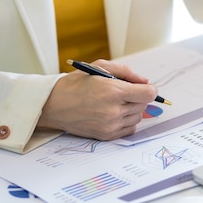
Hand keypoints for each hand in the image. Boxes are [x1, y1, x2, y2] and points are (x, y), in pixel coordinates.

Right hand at [37, 60, 158, 139]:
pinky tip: (114, 113)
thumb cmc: (75, 84)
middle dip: (138, 97)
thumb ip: (126, 72)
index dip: (150, 88)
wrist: (53, 105)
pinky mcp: (106, 135)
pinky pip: (130, 129)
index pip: (149, 93)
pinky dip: (127, 121)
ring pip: (138, 117)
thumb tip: (146, 82)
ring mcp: (110, 125)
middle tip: (123, 92)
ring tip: (116, 103)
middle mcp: (113, 110)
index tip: (145, 87)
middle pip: (144, 105)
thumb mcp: (100, 68)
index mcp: (113, 91)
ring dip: (132, 109)